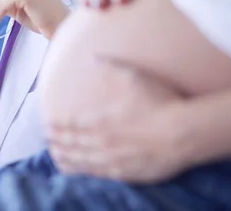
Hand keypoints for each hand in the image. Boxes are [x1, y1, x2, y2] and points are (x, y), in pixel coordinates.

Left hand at [47, 58, 187, 183]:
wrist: (183, 132)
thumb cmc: (160, 102)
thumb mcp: (134, 77)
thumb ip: (111, 67)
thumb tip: (94, 57)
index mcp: (100, 119)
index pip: (70, 123)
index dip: (57, 124)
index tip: (47, 123)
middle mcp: (101, 140)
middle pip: (71, 142)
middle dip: (57, 140)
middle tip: (47, 139)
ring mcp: (112, 158)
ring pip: (80, 160)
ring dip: (64, 156)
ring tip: (54, 155)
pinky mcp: (125, 172)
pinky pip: (96, 174)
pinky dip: (81, 172)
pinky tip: (76, 171)